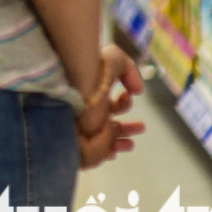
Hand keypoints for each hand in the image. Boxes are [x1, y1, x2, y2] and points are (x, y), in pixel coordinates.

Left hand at [75, 44, 145, 169]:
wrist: (69, 85)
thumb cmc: (91, 68)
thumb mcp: (113, 59)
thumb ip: (128, 69)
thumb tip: (137, 91)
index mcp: (85, 90)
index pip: (105, 102)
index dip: (121, 103)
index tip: (130, 95)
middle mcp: (80, 108)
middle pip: (104, 121)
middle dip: (124, 126)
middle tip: (142, 126)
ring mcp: (77, 124)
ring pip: (98, 137)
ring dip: (117, 141)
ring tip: (131, 144)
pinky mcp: (73, 141)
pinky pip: (89, 151)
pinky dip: (103, 151)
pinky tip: (114, 152)